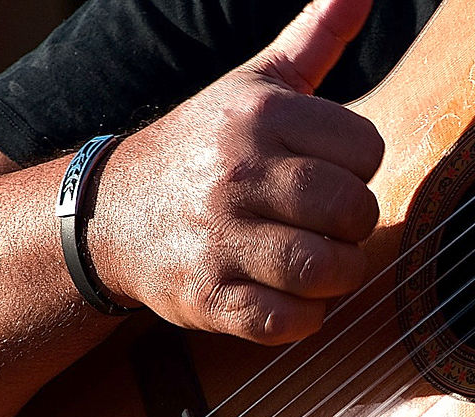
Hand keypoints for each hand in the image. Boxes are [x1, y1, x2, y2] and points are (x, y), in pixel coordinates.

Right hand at [89, 0, 382, 344]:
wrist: (107, 215)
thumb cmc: (202, 149)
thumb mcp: (252, 83)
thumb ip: (315, 37)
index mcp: (258, 114)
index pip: (367, 150)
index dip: (358, 169)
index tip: (327, 174)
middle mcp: (236, 171)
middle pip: (353, 211)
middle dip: (352, 226)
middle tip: (326, 226)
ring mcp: (219, 237)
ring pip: (327, 269)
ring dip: (335, 275)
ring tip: (314, 262)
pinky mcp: (207, 297)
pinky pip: (289, 321)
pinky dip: (301, 317)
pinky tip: (285, 296)